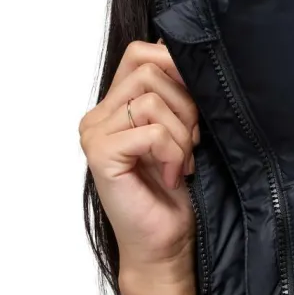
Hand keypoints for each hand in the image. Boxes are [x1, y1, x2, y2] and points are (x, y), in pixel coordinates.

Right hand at [79, 39, 200, 282]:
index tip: (198, 99)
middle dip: (187, 105)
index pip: (141, 52)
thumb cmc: (180, 190)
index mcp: (116, 104)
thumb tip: (193, 54)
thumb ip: (180, 93)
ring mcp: (95, 134)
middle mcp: (99, 116)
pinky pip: (152, 131)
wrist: (168, 243)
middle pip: (151, 70)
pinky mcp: (101, 155)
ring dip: (183, 134)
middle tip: (193, 141)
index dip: (176, 66)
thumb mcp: (186, 130)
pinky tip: (174, 175)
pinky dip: (175, 153)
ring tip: (183, 162)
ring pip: (152, 100)